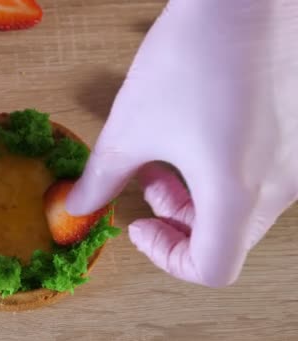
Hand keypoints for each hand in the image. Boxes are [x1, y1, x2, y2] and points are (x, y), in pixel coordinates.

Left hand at [67, 0, 297, 286]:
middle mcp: (281, 185)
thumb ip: (101, 178)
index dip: (167, 258)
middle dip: (177, 221)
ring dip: (197, 196)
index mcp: (238, 194)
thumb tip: (77, 207)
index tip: (140, 224)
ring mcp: (297, 161)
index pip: (212, 270)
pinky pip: (260, 178)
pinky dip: (222, 175)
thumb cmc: (190, 56)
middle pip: (226, 239)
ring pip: (243, 210)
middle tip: (147, 184)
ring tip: (166, 155)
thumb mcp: (130, 127)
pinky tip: (196, 135)